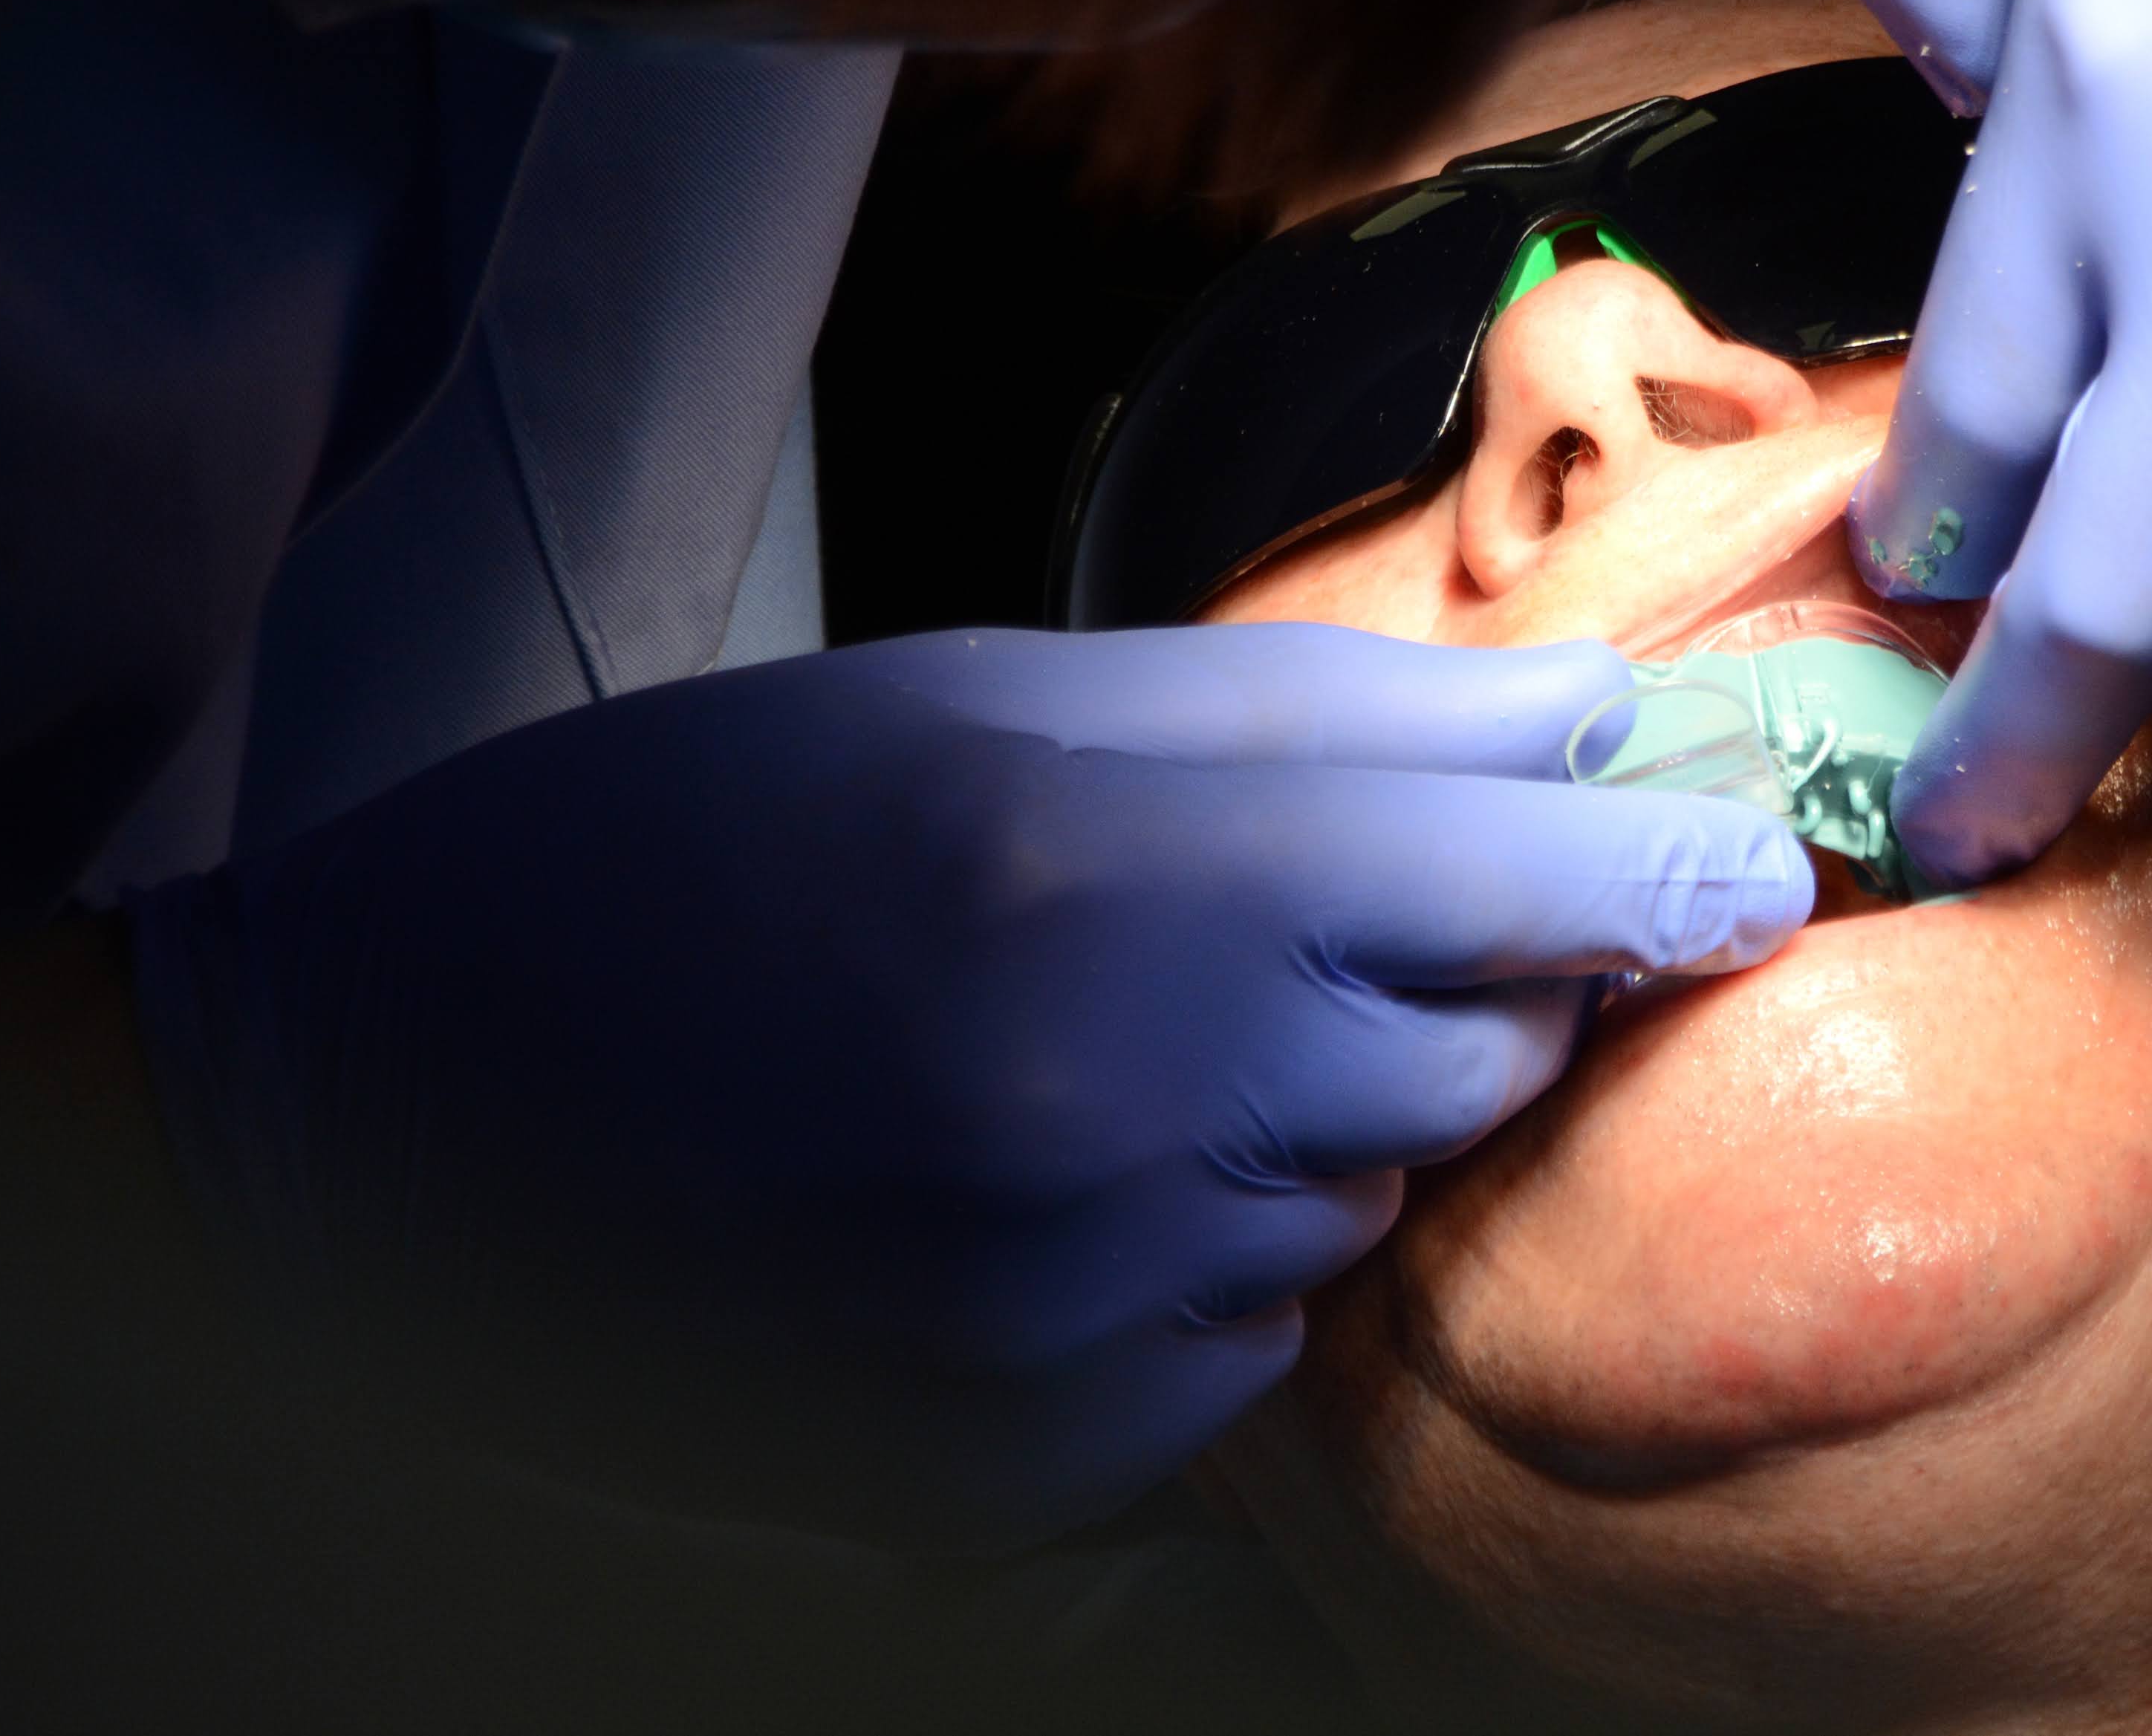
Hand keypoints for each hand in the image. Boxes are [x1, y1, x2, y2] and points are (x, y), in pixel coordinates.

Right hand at [129, 624, 1808, 1547]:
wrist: (396, 1083)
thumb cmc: (704, 833)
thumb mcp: (996, 696)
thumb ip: (1315, 708)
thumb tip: (1591, 715)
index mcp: (1107, 873)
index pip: (1525, 886)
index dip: (1673, 872)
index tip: (1755, 870)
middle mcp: (1112, 1109)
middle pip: (1477, 1067)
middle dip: (1461, 988)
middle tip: (1315, 922)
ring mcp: (1061, 1310)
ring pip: (1357, 1220)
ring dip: (1302, 1131)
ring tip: (1104, 1046)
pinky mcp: (1011, 1454)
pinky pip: (1237, 1363)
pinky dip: (1197, 1276)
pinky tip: (1037, 1184)